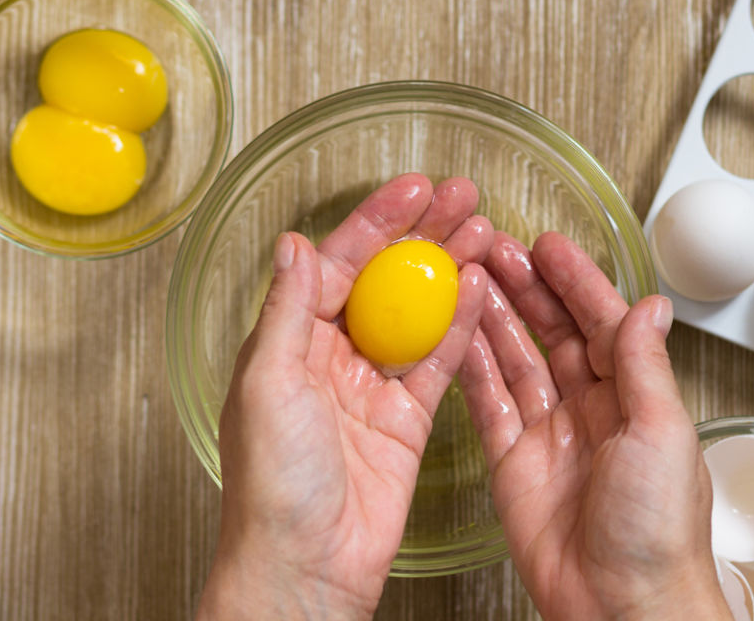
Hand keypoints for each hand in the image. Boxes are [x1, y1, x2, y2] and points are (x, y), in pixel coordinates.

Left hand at [197, 174, 491, 619]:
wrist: (307, 564)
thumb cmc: (272, 484)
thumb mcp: (268, 383)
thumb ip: (286, 311)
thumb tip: (291, 243)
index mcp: (291, 341)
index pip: (338, 263)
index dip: (377, 222)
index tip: (413, 188)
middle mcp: (332, 357)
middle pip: (386, 280)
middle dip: (425, 234)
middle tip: (464, 198)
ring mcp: (373, 386)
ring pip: (418, 314)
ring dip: (450, 271)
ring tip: (484, 232)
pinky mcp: (407, 419)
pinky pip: (438, 363)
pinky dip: (461, 326)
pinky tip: (481, 291)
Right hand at [459, 232, 729, 620]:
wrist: (622, 606)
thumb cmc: (659, 532)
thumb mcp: (661, 433)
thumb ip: (646, 365)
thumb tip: (650, 305)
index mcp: (635, 397)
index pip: (602, 322)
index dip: (575, 281)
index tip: (549, 246)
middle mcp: (592, 409)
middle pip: (555, 334)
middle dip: (528, 289)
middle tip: (497, 251)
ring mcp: (549, 434)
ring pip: (517, 360)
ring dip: (496, 318)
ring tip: (469, 278)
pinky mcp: (513, 461)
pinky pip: (489, 403)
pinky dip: (471, 367)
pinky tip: (457, 334)